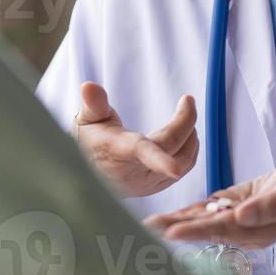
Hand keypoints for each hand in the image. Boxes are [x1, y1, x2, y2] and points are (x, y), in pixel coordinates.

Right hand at [72, 82, 197, 197]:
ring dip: (190, 137)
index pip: (140, 154)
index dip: (159, 161)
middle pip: (171, 147)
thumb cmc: (87, 141)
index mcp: (117, 152)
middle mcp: (133, 172)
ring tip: (187, 116)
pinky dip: (189, 150)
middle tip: (188, 101)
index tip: (174, 169)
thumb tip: (88, 86)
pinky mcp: (154, 188)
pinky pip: (183, 169)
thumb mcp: (87, 119)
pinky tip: (185, 136)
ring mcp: (145, 183)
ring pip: (183, 161)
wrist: (84, 172)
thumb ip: (93, 103)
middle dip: (185, 122)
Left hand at [144, 161, 275, 249]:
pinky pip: (208, 214)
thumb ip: (268, 207)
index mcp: (254, 228)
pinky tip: (168, 218)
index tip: (170, 232)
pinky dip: (188, 215)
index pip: (218, 229)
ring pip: (200, 222)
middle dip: (173, 229)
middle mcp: (241, 230)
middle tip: (143, 229)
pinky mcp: (234, 211)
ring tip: (146, 224)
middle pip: (202, 230)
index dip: (193, 230)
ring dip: (175, 223)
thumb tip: (242, 215)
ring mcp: (237, 222)